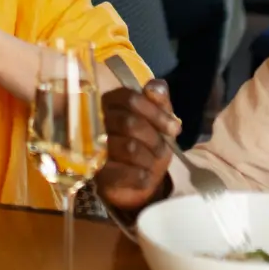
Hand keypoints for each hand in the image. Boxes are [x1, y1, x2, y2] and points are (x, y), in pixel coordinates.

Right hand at [94, 81, 181, 215]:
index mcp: (110, 104)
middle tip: (163, 150)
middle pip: (129, 122)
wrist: (136, 182)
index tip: (174, 129)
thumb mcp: (159, 121)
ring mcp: (94, 150)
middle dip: (155, 138)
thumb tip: (154, 87)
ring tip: (153, 163)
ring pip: (130, 147)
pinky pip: (125, 173)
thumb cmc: (147, 144)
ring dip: (150, 158)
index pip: (129, 98)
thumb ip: (159, 101)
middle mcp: (97, 123)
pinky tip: (145, 177)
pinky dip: (142, 177)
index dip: (155, 112)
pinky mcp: (98, 175)